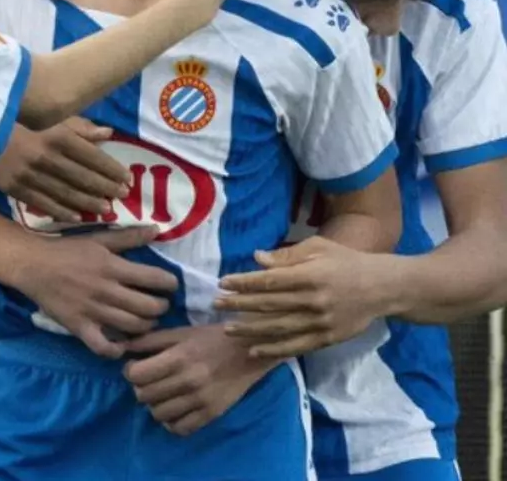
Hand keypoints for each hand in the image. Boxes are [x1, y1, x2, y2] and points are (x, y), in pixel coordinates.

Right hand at [0, 119, 129, 221]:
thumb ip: (80, 128)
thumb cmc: (22, 123)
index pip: (93, 156)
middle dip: (106, 187)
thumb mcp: (52, 120)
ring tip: (106, 209)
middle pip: (83, 177)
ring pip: (67, 193)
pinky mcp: (18, 189)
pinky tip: (78, 218)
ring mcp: (32, 176)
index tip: (126, 178)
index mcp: (57, 137)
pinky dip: (63, 212)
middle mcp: (47, 158)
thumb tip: (108, 134)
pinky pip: (45, 204)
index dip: (111, 169)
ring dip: (89, 202)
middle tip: (123, 196)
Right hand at [12, 226, 177, 358]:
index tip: (171, 285)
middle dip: (161, 307)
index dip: (169, 284)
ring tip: (147, 321)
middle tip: (161, 305)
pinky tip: (122, 345)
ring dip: (146, 326)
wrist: (33, 265)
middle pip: (148, 307)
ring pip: (132, 327)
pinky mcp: (79, 327)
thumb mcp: (99, 239)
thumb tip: (156, 230)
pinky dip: (116, 350)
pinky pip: (103, 347)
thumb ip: (128, 236)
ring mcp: (93, 311)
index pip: (154, 278)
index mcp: (113, 267)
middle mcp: (107, 291)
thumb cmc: (67, 249)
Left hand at [123, 325, 278, 435]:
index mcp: (178, 357)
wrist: (248, 351)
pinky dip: (171, 421)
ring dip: (154, 404)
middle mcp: (187, 381)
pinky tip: (173, 408)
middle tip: (147, 380)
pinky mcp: (210, 415)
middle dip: (140, 387)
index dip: (130, 371)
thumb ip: (151, 340)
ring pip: (158, 414)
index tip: (134, 366)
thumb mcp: (180, 332)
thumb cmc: (211, 337)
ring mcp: (199, 401)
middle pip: (144, 395)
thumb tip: (123, 346)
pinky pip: (179, 428)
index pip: (137, 375)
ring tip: (161, 393)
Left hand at [215, 236, 390, 357]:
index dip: (244, 283)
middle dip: (239, 305)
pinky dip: (273, 350)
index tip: (222, 283)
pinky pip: (295, 347)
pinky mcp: (327, 339)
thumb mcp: (318, 248)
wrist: (383, 288)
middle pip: (269, 305)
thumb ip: (287, 256)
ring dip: (250, 330)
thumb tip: (257, 258)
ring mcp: (321, 323)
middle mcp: (313, 301)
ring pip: (278, 329)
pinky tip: (253, 349)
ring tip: (227, 329)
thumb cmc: (346, 261)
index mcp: (310, 275)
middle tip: (216, 304)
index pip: (269, 281)